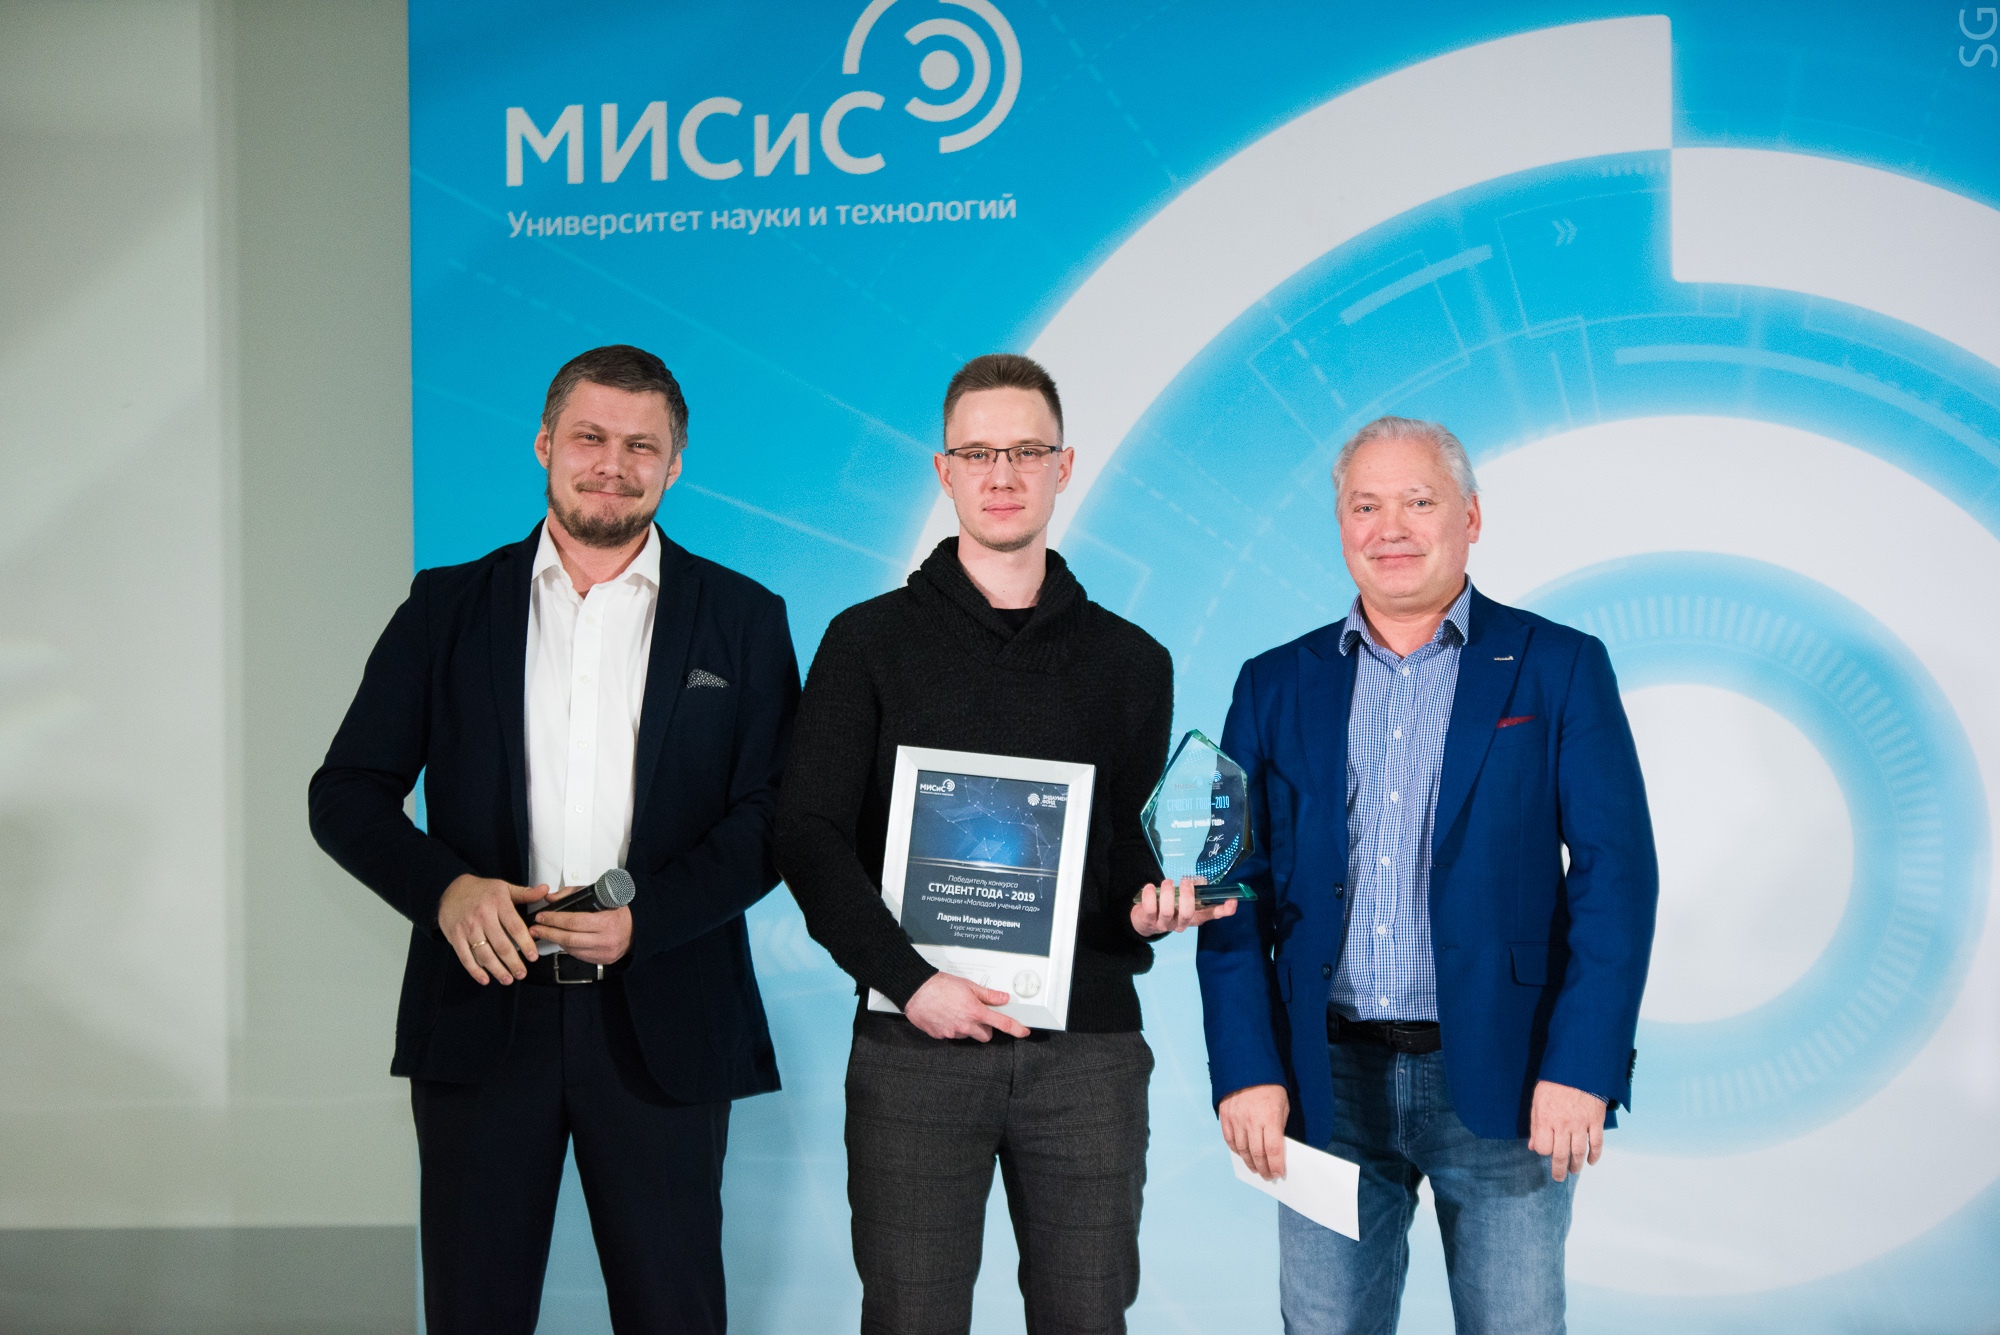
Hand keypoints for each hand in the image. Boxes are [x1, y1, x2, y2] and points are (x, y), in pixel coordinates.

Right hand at [438, 874, 545, 984]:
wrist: (450, 890)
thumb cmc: (481, 891)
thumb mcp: (504, 888)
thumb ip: (525, 893)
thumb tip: (545, 890)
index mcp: (498, 903)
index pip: (515, 926)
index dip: (526, 943)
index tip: (533, 957)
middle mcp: (483, 916)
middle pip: (501, 944)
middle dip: (513, 963)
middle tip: (522, 973)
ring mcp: (468, 927)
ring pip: (484, 954)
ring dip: (497, 970)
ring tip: (508, 979)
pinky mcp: (455, 936)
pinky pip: (465, 957)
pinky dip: (475, 971)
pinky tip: (485, 979)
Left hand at [530, 901, 632, 965]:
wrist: (637, 929)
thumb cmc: (618, 911)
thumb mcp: (600, 896)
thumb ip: (573, 894)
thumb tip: (551, 897)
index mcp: (607, 921)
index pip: (574, 922)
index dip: (554, 920)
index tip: (541, 916)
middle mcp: (605, 939)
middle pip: (569, 938)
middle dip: (548, 932)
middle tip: (535, 928)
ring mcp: (603, 952)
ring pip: (571, 948)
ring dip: (554, 941)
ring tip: (542, 934)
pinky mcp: (601, 960)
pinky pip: (577, 955)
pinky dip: (566, 947)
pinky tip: (558, 940)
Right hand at [902, 972, 1030, 1041]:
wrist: (915, 990)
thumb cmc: (939, 985)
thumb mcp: (968, 985)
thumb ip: (988, 995)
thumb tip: (1003, 998)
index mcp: (975, 1012)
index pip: (1002, 1023)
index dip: (1016, 1029)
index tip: (1024, 1032)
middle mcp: (965, 1025)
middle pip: (985, 1036)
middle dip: (985, 1028)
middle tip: (977, 1015)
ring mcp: (953, 1032)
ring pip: (968, 1036)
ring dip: (967, 1027)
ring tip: (956, 1012)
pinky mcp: (940, 1036)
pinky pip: (952, 1035)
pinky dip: (952, 1028)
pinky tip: (946, 1016)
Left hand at [1130, 876, 1238, 934]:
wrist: (1144, 918)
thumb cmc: (1170, 903)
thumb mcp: (1184, 895)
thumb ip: (1195, 887)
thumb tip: (1200, 882)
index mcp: (1194, 916)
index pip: (1211, 915)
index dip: (1223, 910)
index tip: (1232, 901)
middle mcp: (1181, 924)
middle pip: (1188, 914)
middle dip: (1187, 895)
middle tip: (1185, 882)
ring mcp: (1164, 925)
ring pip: (1167, 911)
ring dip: (1168, 892)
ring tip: (1167, 882)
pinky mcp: (1148, 922)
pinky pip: (1150, 909)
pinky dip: (1149, 895)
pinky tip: (1150, 887)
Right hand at [1219, 1083, 1289, 1180]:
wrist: (1247, 1067)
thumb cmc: (1269, 1086)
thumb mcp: (1283, 1105)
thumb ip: (1279, 1125)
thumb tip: (1277, 1146)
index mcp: (1269, 1118)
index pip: (1273, 1150)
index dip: (1276, 1165)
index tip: (1279, 1173)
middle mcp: (1252, 1121)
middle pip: (1257, 1154)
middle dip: (1264, 1168)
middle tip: (1268, 1176)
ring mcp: (1237, 1119)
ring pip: (1242, 1149)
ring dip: (1250, 1162)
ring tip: (1256, 1169)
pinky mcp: (1226, 1116)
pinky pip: (1229, 1139)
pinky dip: (1236, 1150)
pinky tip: (1242, 1154)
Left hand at [1529, 1080, 1606, 1180]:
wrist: (1579, 1068)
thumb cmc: (1555, 1083)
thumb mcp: (1538, 1100)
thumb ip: (1535, 1125)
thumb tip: (1532, 1147)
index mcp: (1546, 1119)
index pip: (1543, 1147)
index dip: (1544, 1152)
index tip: (1546, 1151)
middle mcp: (1563, 1124)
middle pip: (1561, 1155)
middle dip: (1559, 1169)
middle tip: (1558, 1178)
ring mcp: (1581, 1124)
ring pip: (1579, 1152)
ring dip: (1576, 1165)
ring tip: (1574, 1171)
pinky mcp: (1596, 1121)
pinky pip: (1597, 1143)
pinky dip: (1595, 1155)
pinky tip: (1591, 1162)